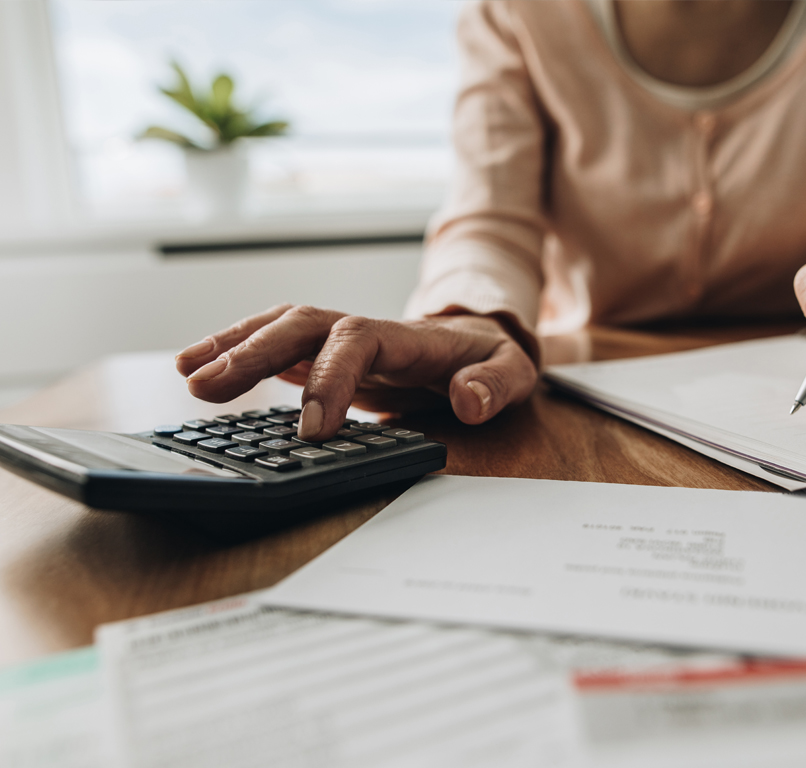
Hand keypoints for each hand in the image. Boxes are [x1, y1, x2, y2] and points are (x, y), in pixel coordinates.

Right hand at [174, 305, 536, 439]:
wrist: (478, 345)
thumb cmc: (490, 360)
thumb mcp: (514, 372)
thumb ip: (495, 384)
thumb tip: (469, 400)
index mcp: (407, 336)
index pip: (357, 342)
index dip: (330, 378)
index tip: (312, 429)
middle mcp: (365, 330)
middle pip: (302, 325)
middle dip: (253, 352)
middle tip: (206, 388)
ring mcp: (340, 339)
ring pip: (279, 327)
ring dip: (232, 345)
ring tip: (187, 372)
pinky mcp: (325, 353)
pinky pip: (276, 344)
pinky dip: (236, 350)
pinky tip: (198, 368)